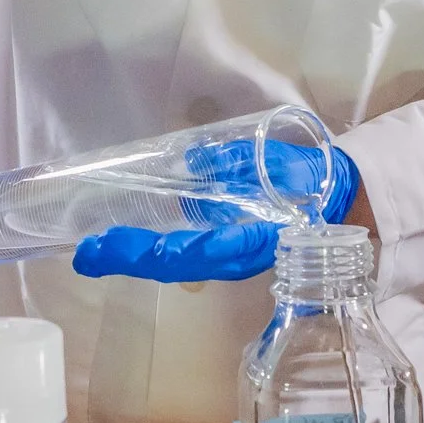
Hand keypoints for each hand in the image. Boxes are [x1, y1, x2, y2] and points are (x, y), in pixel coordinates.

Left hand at [70, 140, 361, 283]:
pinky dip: (148, 252)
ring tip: (93, 250)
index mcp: (251, 239)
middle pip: (174, 263)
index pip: (203, 250)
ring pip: (172, 264)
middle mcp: (231, 255)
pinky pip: (180, 255)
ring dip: (132, 258)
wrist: (335, 205)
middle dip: (131, 258)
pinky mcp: (219, 250)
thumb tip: (196, 158)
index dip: (169, 252)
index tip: (138, 248)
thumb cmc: (306, 185)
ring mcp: (223, 256)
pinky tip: (119, 244)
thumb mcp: (278, 166)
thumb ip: (238, 162)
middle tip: (88, 251)